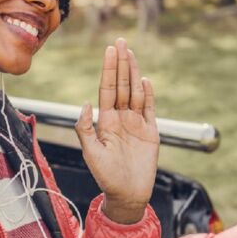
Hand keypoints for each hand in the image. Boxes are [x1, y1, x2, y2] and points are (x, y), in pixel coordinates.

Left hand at [74, 38, 158, 223]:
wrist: (127, 195)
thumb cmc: (106, 176)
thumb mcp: (91, 152)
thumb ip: (85, 128)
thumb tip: (85, 104)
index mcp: (106, 121)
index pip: (107, 89)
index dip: (109, 69)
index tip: (109, 51)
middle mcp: (122, 118)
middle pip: (122, 85)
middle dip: (121, 64)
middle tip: (120, 42)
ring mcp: (137, 124)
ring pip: (136, 93)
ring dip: (134, 73)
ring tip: (131, 54)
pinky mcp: (151, 133)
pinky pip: (150, 110)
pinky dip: (149, 95)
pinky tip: (145, 80)